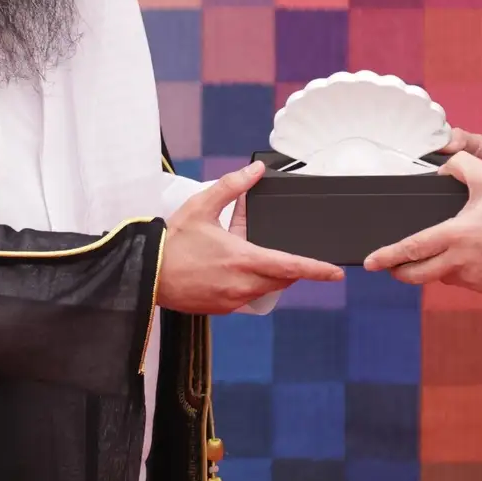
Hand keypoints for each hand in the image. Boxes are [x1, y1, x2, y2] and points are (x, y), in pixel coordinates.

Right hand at [157, 162, 342, 313]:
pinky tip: (229, 269)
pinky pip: (246, 297)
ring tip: (246, 254)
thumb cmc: (172, 242)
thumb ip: (232, 187)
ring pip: (265, 289)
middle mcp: (241, 284)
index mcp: (243, 259)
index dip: (316, 270)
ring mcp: (231, 300)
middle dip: (288, 267)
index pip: (290, 267)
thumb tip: (255, 171)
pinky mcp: (221, 309)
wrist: (146, 274)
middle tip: (279, 249)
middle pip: (282, 280)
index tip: (335, 273)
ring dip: (268, 275)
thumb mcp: (202, 207)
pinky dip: (248, 284)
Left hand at [362, 151, 481, 291]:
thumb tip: (442, 167)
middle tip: (390, 266)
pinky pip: (462, 279)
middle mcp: (459, 261)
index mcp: (454, 235)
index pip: (411, 249)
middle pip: (416, 275)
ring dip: (432, 267)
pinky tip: (468, 255)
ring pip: (440, 276)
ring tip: (439, 251)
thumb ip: (461, 164)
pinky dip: (457, 270)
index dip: (387, 256)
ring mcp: (472, 277)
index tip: (370, 262)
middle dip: (399, 272)